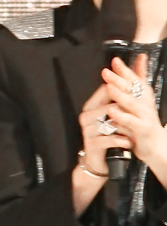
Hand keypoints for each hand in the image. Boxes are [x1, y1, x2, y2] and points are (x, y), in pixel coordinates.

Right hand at [72, 76, 134, 214]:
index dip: (122, 90)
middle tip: (139, 114)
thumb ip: (123, 91)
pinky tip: (129, 143)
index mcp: (91, 106)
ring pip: (110, 122)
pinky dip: (123, 141)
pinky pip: (110, 139)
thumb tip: (138, 64)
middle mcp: (86, 116)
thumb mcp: (115, 114)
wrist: (100, 161)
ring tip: (134, 131)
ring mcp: (87, 130)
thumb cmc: (110, 135)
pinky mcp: (91, 144)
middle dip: (126, 110)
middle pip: (109, 106)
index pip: (105, 90)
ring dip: (126, 128)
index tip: (137, 92)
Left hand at [105, 55, 166, 184]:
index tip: (114, 60)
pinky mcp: (143, 129)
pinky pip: (130, 122)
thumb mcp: (139, 99)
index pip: (134, 79)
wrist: (155, 145)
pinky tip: (111, 111)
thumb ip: (138, 78)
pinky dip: (121, 116)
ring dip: (120, 95)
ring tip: (108, 87)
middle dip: (119, 79)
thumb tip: (141, 57)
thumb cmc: (143, 119)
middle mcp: (146, 103)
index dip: (125, 70)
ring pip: (132, 104)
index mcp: (143, 95)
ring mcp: (145, 116)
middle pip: (132, 89)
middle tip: (105, 71)